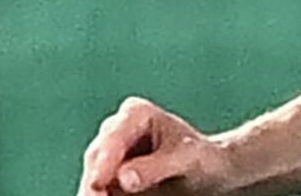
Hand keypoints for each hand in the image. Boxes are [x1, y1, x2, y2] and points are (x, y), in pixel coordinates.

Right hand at [78, 97, 234, 195]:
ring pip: (92, 180)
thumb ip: (157, 166)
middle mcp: (116, 131)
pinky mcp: (107, 179)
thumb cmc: (201, 158)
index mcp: (136, 113)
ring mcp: (108, 156)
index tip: (99, 183)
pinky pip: (97, 193)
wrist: (208, 174)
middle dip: (95, 183)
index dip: (104, 161)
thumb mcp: (188, 159)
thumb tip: (123, 178)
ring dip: (96, 194)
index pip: (114, 137)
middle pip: (96, 158)